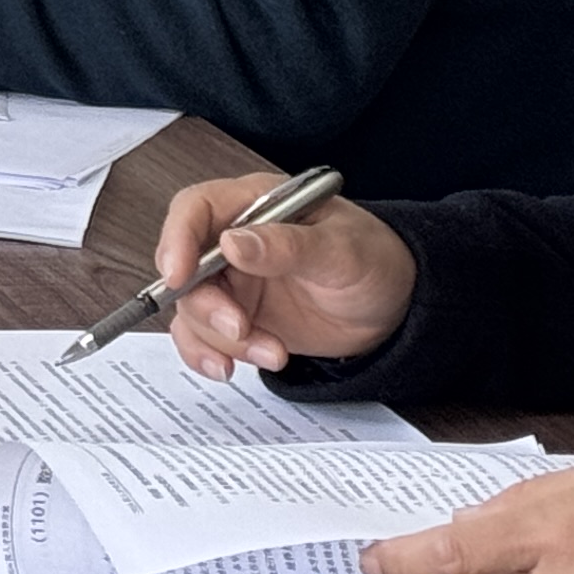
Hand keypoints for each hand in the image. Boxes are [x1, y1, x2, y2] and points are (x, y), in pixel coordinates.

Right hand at [156, 180, 419, 376]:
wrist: (396, 308)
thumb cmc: (374, 261)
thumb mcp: (341, 251)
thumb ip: (288, 246)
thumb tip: (233, 243)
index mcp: (254, 205)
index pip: (196, 209)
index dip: (177, 238)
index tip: (177, 276)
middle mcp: (233, 241)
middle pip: (186, 266)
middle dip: (207, 304)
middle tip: (241, 328)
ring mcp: (233, 282)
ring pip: (193, 308)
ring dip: (221, 338)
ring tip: (273, 352)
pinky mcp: (238, 317)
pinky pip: (202, 336)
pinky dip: (209, 354)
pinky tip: (233, 368)